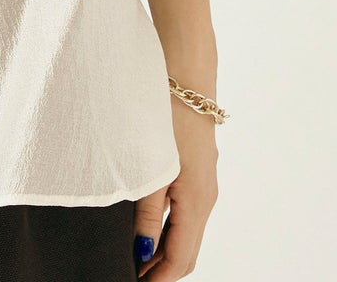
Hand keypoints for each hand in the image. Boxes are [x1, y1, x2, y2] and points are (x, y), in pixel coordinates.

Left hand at [132, 95, 219, 277]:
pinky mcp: (197, 171)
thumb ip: (146, 212)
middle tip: (130, 274)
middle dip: (161, 268)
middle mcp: (206, 197)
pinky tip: (144, 224)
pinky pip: (185, 211)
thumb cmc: (166, 116)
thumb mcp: (151, 167)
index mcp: (197, 201)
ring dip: (163, 248)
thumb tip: (141, 250)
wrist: (186, 74)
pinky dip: (167, 227)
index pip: (181, 259)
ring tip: (132, 255)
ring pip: (185, 231)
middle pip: (186, 250)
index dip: (159, 278)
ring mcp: (203, 184)